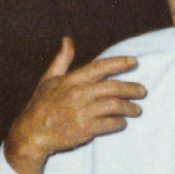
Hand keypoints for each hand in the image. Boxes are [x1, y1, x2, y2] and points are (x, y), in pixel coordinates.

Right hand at [3, 37, 145, 173]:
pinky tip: (122, 123)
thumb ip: (62, 60)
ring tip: (137, 109)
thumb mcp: (49, 79)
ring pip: (115, 106)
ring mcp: (82, 112)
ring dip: (130, 107)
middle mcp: (78, 94)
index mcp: (72, 80)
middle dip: (132, 88)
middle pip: (114, 87)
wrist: (32, 133)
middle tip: (142, 91)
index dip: (120, 63)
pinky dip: (119, 123)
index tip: (134, 62)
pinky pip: (109, 124)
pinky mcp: (85, 129)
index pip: (100, 67)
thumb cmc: (41, 106)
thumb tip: (67, 40)